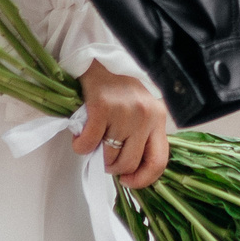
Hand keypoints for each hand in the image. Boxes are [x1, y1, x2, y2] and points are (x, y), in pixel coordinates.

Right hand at [73, 62, 170, 189]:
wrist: (98, 59)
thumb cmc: (118, 90)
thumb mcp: (140, 111)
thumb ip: (141, 137)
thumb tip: (131, 172)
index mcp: (158, 118)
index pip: (159, 161)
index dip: (143, 179)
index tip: (127, 181)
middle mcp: (146, 115)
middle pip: (129, 163)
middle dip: (112, 168)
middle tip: (103, 157)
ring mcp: (124, 112)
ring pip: (108, 156)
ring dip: (95, 155)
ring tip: (92, 140)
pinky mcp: (102, 107)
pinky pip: (89, 144)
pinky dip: (80, 145)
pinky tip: (80, 136)